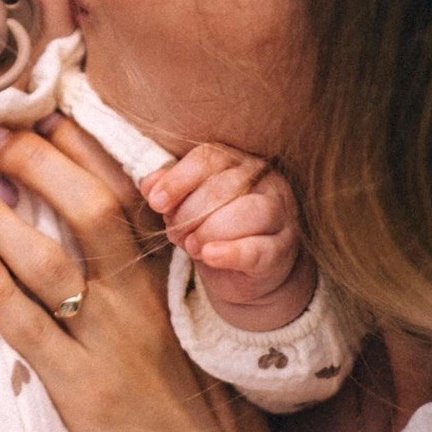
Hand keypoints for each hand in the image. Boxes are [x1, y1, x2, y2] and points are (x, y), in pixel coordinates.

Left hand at [0, 119, 313, 431]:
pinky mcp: (81, 385)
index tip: (27, 111)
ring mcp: (108, 338)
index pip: (117, 182)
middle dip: (30, 160)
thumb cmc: (176, 380)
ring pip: (49, 260)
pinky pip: (32, 329)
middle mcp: (135, 292)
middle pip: (86, 206)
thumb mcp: (164, 304)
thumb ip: (127, 252)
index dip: (71, 141)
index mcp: (156, 266)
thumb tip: (73, 194)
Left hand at [141, 143, 315, 329]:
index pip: (210, 158)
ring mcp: (280, 214)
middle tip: (174, 233)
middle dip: (190, 212)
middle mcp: (266, 181)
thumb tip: (149, 184)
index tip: (155, 202)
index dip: (178, 179)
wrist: (246, 273)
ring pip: (246, 213)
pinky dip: (230, 252)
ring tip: (191, 246)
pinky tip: (210, 255)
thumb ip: (170, 190)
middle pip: (224, 187)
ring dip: (209, 230)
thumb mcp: (188, 206)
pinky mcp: (282, 249)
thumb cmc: (214, 229)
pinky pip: (258, 248)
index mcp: (239, 162)